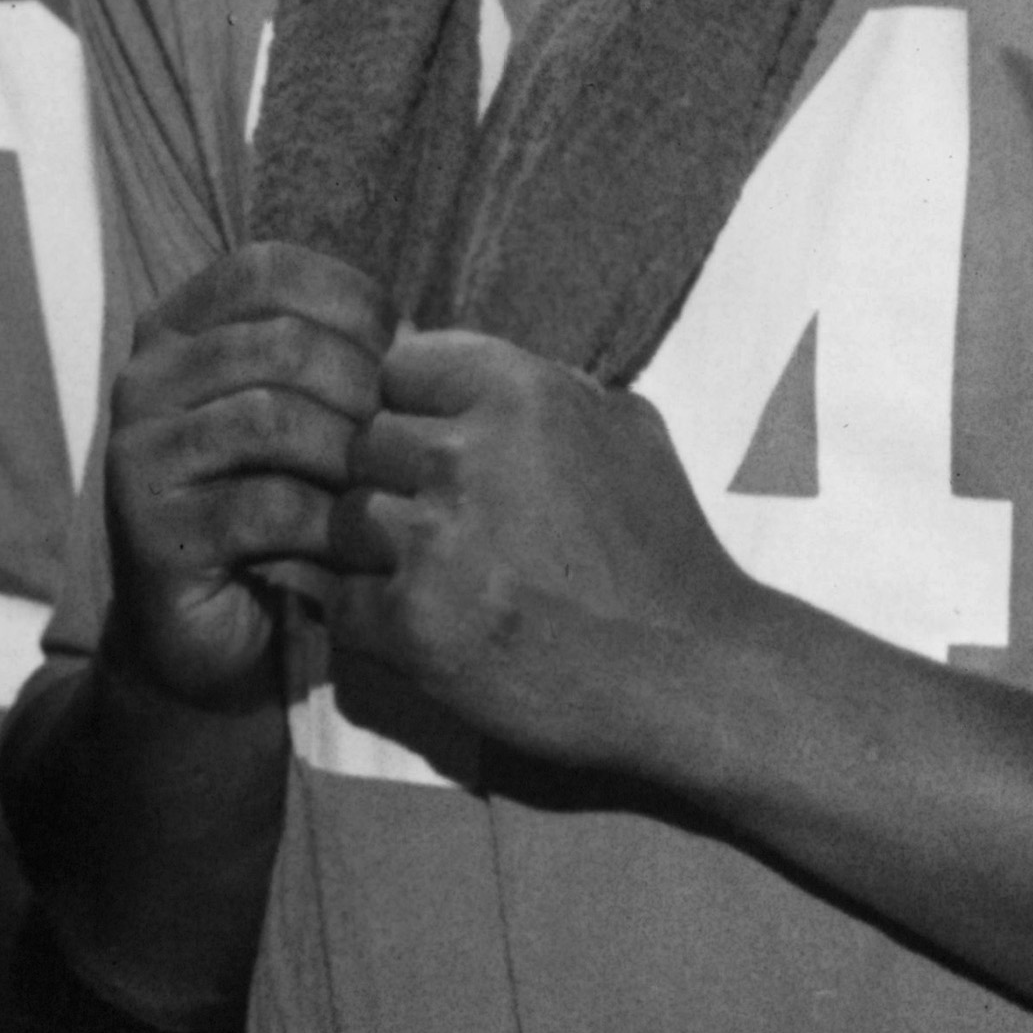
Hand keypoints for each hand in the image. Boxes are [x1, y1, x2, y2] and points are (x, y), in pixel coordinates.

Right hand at [101, 242, 390, 706]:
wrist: (214, 629)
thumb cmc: (276, 509)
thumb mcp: (307, 418)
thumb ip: (341, 362)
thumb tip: (422, 342)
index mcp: (177, 329)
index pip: (267, 271)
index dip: (349, 303)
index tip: (402, 359)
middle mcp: (145, 378)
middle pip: (277, 342)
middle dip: (362, 387)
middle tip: (405, 439)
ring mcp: (137, 452)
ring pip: (268, 417)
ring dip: (348, 455)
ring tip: (385, 490)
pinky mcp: (151, 529)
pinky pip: (261, 504)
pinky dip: (328, 523)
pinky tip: (357, 544)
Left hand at [319, 328, 752, 771]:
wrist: (690, 671)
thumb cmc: (661, 548)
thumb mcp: (624, 426)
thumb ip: (537, 385)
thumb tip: (449, 361)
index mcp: (518, 390)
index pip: (396, 368)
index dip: (414, 410)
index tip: (446, 452)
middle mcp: (467, 455)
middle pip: (363, 444)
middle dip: (395, 483)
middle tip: (447, 528)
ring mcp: (434, 541)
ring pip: (342, 520)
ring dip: (377, 551)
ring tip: (440, 579)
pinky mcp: (412, 624)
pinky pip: (343, 602)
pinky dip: (374, 620)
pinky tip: (431, 626)